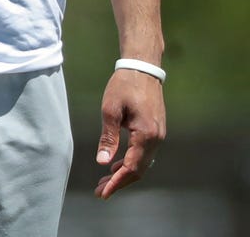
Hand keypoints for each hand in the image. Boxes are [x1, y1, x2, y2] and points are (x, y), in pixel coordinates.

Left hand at [94, 69, 165, 198]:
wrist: (143, 67)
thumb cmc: (124, 85)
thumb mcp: (110, 110)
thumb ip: (108, 138)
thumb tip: (103, 162)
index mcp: (146, 135)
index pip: (132, 167)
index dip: (117, 182)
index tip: (103, 192)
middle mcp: (156, 138)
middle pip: (139, 169)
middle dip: (119, 182)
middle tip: (101, 191)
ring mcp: (158, 135)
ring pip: (142, 163)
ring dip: (125, 173)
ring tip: (105, 180)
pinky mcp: (156, 130)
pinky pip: (144, 153)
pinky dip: (131, 161)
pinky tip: (117, 163)